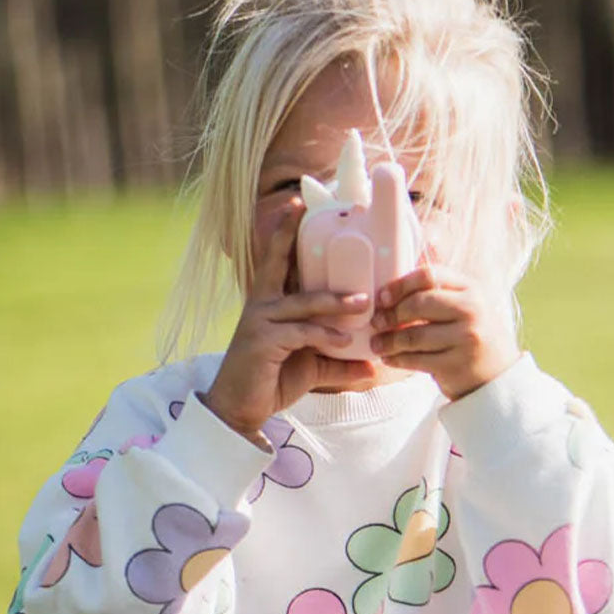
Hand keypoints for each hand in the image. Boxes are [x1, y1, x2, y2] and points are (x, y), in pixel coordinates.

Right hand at [204, 205, 375, 445]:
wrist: (240, 410)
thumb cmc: (271, 380)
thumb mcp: (311, 367)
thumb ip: (339, 361)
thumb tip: (373, 365)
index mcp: (269, 303)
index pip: (277, 260)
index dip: (284, 232)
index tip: (296, 203)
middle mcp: (261, 305)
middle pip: (279, 263)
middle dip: (294, 237)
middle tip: (322, 219)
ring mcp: (259, 321)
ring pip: (302, 303)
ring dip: (335, 302)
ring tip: (363, 303)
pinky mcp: (262, 341)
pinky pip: (301, 333)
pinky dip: (325, 335)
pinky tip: (344, 340)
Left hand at [369, 264, 520, 400]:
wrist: (497, 375)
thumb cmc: (471, 333)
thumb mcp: (465, 303)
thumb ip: (441, 284)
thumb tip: (415, 257)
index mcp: (471, 289)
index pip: (429, 275)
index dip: (400, 284)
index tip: (383, 296)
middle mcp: (472, 311)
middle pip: (419, 304)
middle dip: (391, 314)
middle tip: (376, 322)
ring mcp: (465, 339)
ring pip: (413, 335)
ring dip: (388, 340)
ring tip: (377, 344)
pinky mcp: (455, 365)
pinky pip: (416, 360)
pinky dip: (397, 359)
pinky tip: (389, 358)